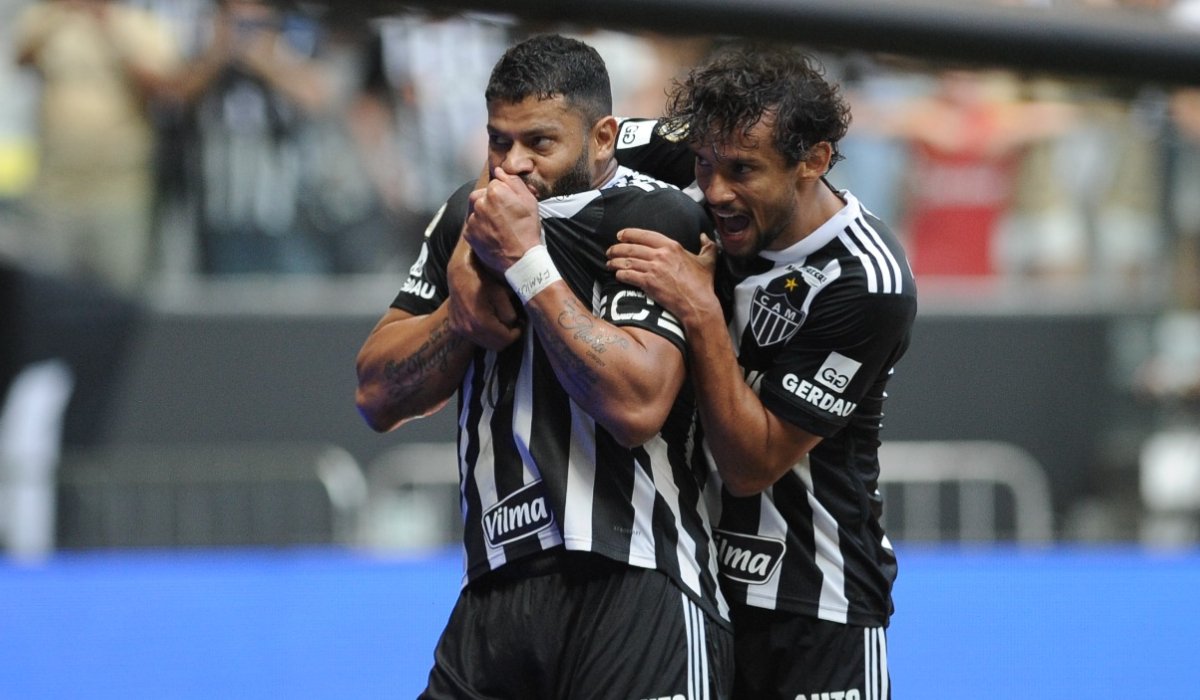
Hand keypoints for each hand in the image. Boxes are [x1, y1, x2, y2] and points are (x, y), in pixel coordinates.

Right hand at [446, 235, 522, 351]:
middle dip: (507, 337)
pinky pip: (475, 338)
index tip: (520, 325)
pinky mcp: (456, 327)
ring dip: (496, 337)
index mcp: (481, 321)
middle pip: (496, 346)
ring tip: (502, 323)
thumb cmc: (482, 280)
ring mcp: (460, 329)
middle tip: (514, 326)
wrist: (459, 274)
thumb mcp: (501, 293)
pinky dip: (485, 335)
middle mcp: (468, 329)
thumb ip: (509, 312)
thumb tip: (514, 324)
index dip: (516, 333)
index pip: (505, 339)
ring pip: (486, 344)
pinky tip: (490, 322)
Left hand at [463, 167, 541, 274]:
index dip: (504, 195)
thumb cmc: (528, 230)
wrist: (521, 259)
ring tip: (499, 227)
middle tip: (504, 217)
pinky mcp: (468, 233)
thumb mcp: (529, 201)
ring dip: (484, 216)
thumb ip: (513, 182)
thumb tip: (499, 171)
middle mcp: (480, 203)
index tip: (510, 206)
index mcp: (495, 192)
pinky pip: (472, 225)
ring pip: (476, 210)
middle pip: (481, 196)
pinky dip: (480, 229)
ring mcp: (472, 219)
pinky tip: (493, 235)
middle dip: (490, 203)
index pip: (494, 185)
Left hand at [607, 229, 719, 324]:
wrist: (697, 304)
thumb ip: (707, 246)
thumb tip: (704, 236)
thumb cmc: (703, 284)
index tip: (620, 235)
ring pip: (627, 261)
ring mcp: (653, 269)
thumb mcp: (708, 261)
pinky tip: (616, 274)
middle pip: (631, 248)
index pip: (645, 235)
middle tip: (610, 250)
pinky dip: (620, 274)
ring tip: (608, 263)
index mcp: (672, 246)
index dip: (629, 234)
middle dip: (617, 248)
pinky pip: (628, 275)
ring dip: (615, 261)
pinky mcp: (648, 283)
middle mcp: (660, 255)